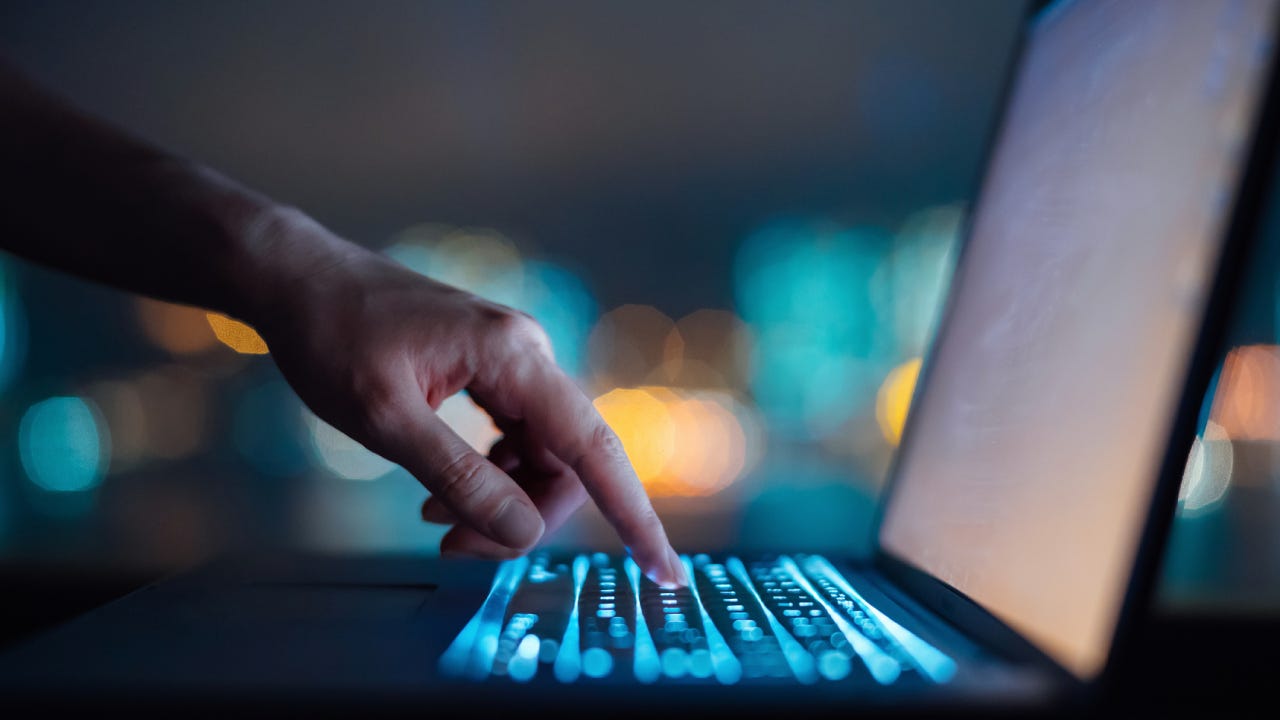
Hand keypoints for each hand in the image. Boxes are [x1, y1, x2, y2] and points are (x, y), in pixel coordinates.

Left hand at [245, 211, 687, 586]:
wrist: (297, 279)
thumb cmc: (332, 335)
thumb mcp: (386, 420)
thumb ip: (460, 477)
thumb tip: (523, 531)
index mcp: (513, 356)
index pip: (594, 449)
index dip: (633, 516)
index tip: (663, 570)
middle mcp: (526, 353)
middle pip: (565, 459)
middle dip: (524, 515)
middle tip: (457, 548)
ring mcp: (509, 359)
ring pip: (538, 452)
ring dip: (501, 497)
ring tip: (436, 517)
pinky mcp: (488, 367)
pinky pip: (513, 435)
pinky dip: (488, 473)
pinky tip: (441, 491)